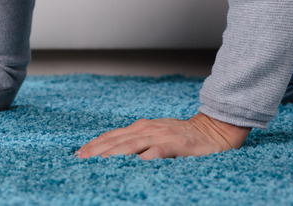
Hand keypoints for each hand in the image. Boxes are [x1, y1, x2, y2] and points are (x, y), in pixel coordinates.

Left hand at [75, 113, 250, 159]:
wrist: (213, 129)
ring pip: (131, 145)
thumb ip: (137, 141)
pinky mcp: (175, 145)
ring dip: (112, 154)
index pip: (111, 136)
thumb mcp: (155, 133)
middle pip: (116, 140)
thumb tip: (114, 151)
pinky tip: (132, 165)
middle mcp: (147, 129)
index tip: (79, 154)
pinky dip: (143, 158)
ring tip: (97, 162)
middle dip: (96, 150)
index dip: (94, 144)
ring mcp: (161, 136)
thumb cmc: (182, 135)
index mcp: (140, 127)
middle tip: (80, 160)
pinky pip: (156, 152)